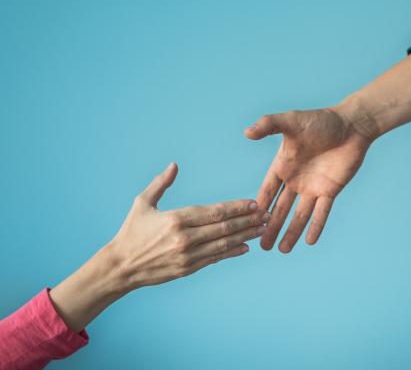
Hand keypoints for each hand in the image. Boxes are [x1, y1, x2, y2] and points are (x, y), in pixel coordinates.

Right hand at [50, 163, 267, 330]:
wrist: (120, 266)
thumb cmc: (132, 231)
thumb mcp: (143, 202)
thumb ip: (161, 183)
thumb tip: (175, 165)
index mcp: (176, 218)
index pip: (215, 211)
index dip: (236, 207)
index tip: (253, 203)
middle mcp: (185, 238)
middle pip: (224, 227)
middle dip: (247, 220)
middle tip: (266, 214)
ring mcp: (188, 255)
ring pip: (223, 244)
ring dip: (245, 236)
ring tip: (261, 229)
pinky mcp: (188, 269)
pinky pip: (215, 259)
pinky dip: (231, 252)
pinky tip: (245, 247)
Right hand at [245, 108, 371, 252]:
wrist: (351, 124)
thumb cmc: (320, 120)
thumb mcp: (291, 120)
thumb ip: (268, 125)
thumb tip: (246, 132)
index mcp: (283, 165)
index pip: (267, 190)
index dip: (259, 206)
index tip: (248, 223)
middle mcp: (296, 179)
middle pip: (280, 208)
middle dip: (271, 227)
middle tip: (261, 247)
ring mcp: (313, 187)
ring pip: (299, 215)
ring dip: (290, 231)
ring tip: (281, 250)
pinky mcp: (330, 190)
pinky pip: (322, 212)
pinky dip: (316, 226)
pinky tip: (309, 241)